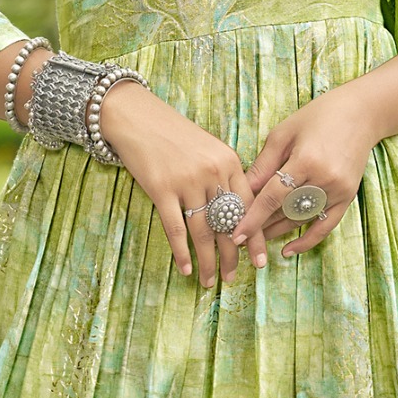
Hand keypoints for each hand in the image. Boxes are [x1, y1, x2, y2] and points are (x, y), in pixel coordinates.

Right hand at [93, 80, 265, 283]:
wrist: (137, 117)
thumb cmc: (174, 135)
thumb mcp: (208, 148)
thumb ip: (223, 176)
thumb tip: (235, 214)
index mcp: (229, 161)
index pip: (249, 207)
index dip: (255, 237)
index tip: (260, 260)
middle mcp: (212, 172)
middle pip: (228, 223)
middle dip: (232, 256)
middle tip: (233, 278)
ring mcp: (187, 181)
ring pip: (204, 231)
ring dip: (207, 261)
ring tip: (209, 280)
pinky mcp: (161, 189)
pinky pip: (176, 228)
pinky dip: (182, 252)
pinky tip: (185, 269)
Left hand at [233, 82, 379, 259]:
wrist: (361, 113)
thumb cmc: (317, 117)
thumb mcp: (283, 134)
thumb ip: (263, 164)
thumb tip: (242, 191)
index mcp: (306, 160)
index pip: (272, 197)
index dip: (252, 218)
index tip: (235, 235)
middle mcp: (324, 179)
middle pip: (285, 211)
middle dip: (260, 226)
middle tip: (237, 238)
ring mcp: (339, 190)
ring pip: (301, 220)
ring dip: (277, 232)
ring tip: (256, 240)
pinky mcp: (348, 196)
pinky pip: (326, 225)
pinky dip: (308, 240)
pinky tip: (288, 250)